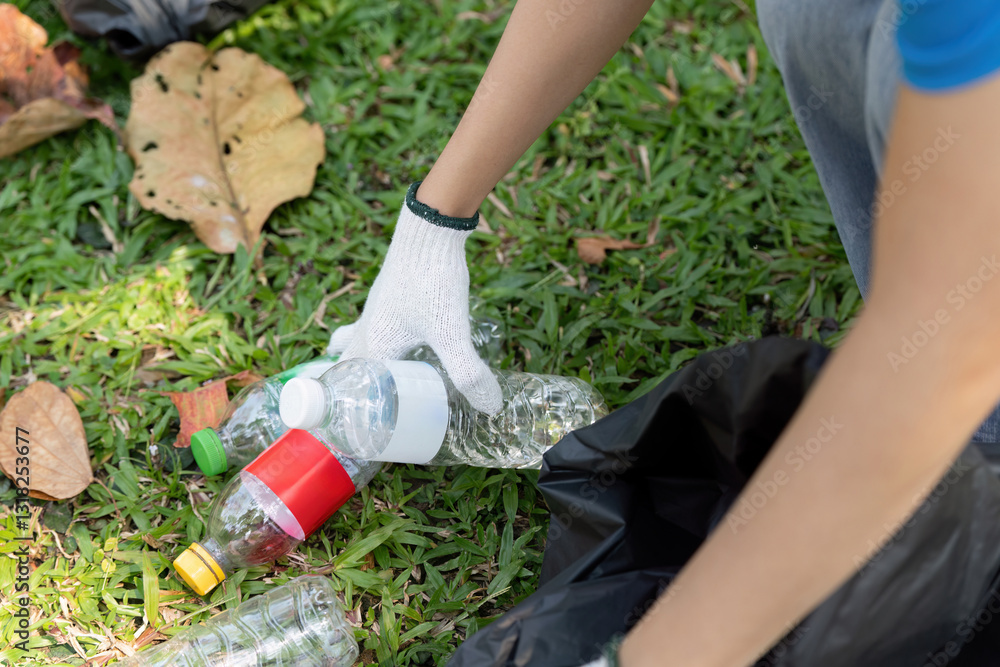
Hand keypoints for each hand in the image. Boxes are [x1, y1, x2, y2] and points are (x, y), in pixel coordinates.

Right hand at [341, 183, 502, 413]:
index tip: (352, 431)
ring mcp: (376, 309)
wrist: (429, 229)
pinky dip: (377, 342)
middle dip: (348, 388)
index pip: (349, 386)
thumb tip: (490, 407)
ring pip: (356, 342)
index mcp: (373, 344)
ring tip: (375, 380)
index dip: (348, 409)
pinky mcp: (390, 295)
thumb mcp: (452, 332)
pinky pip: (373, 325)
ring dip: (359, 362)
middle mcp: (368, 328)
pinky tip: (404, 344)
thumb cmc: (432, 281)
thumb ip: (468, 371)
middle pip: (345, 364)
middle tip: (360, 409)